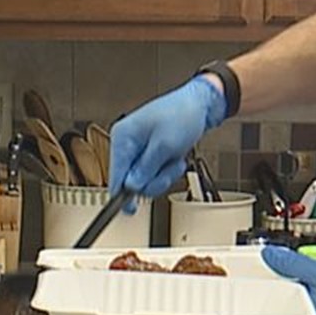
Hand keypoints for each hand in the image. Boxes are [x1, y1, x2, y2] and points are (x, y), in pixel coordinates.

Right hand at [105, 76, 227, 200]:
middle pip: (131, 180)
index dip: (122, 194)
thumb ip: (146, 169)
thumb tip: (131, 186)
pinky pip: (154, 172)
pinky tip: (175, 157)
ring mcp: (138, 148)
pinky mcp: (149, 152)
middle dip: (154, 179)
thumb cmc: (183, 115)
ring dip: (163, 174)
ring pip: (145, 179)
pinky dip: (167, 169)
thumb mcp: (165, 145)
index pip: (116, 174)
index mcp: (123, 137)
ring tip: (175, 160)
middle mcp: (126, 143)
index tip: (128, 210)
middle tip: (169, 168)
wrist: (200, 104)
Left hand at [262, 246, 315, 314]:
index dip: (259, 280)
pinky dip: (305, 313)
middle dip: (277, 289)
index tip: (263, 267)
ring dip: (292, 301)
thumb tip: (269, 255)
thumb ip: (293, 264)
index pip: (258, 298)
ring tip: (310, 286)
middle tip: (289, 272)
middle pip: (270, 308)